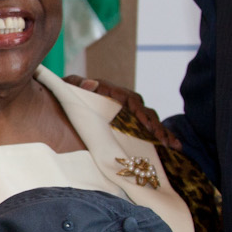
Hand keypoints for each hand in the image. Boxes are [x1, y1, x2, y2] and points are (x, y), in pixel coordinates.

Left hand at [63, 75, 180, 149]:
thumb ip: (76, 85)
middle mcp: (121, 102)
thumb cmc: (63, 97)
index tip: (146, 125)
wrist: (56, 108)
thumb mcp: (66, 89)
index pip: (129, 99)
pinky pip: (147, 131)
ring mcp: (124, 114)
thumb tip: (92, 84)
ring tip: (173, 145)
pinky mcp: (126, 126)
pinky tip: (175, 147)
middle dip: (155, 126)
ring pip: (149, 121)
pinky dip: (161, 137)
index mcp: (109, 91)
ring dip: (162, 132)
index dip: (139, 111)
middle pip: (144, 111)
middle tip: (163, 140)